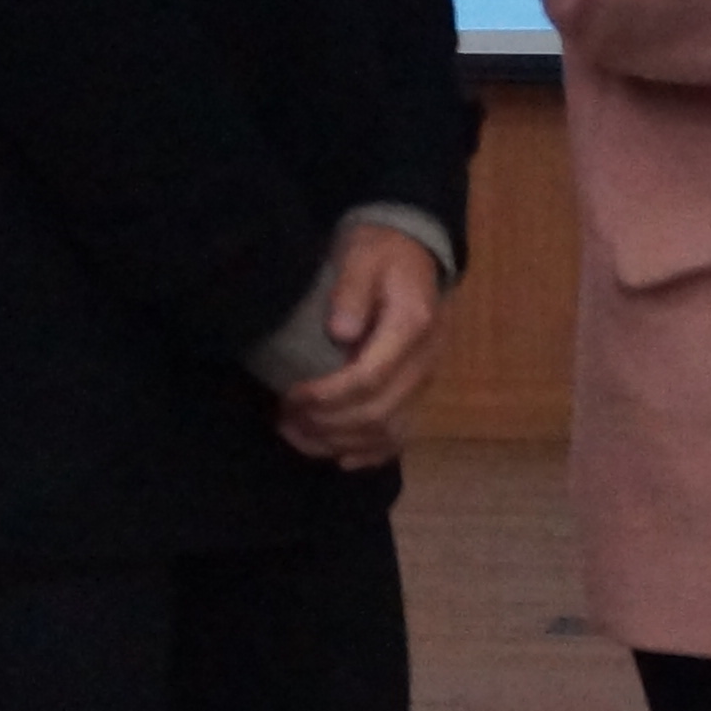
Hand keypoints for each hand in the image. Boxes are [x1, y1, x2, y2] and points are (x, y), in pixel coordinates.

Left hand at [275, 226, 446, 466]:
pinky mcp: (417, 391)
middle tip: (285, 418)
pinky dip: (370, 453)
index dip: (328, 396)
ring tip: (297, 436)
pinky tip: (338, 457)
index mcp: (412, 327)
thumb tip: (339, 332)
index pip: (370, 378)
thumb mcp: (363, 255)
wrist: (414, 253)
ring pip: (389, 432)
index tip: (291, 396)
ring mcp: (425, 381)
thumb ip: (352, 290)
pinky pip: (400, 436)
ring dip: (341, 442)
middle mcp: (425, 362)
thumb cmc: (381, 253)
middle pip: (378, 413)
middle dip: (327, 424)